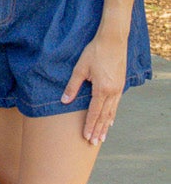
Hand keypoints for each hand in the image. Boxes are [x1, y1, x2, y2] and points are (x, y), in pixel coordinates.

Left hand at [62, 27, 126, 146]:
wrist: (113, 39)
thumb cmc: (95, 52)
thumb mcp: (80, 68)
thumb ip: (72, 86)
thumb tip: (64, 101)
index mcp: (102, 89)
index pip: (94, 112)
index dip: (89, 126)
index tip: (86, 137)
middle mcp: (112, 92)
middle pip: (104, 116)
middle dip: (98, 130)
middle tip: (94, 143)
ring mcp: (118, 89)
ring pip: (111, 112)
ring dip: (106, 125)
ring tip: (102, 137)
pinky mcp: (120, 85)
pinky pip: (116, 104)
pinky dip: (112, 114)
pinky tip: (111, 120)